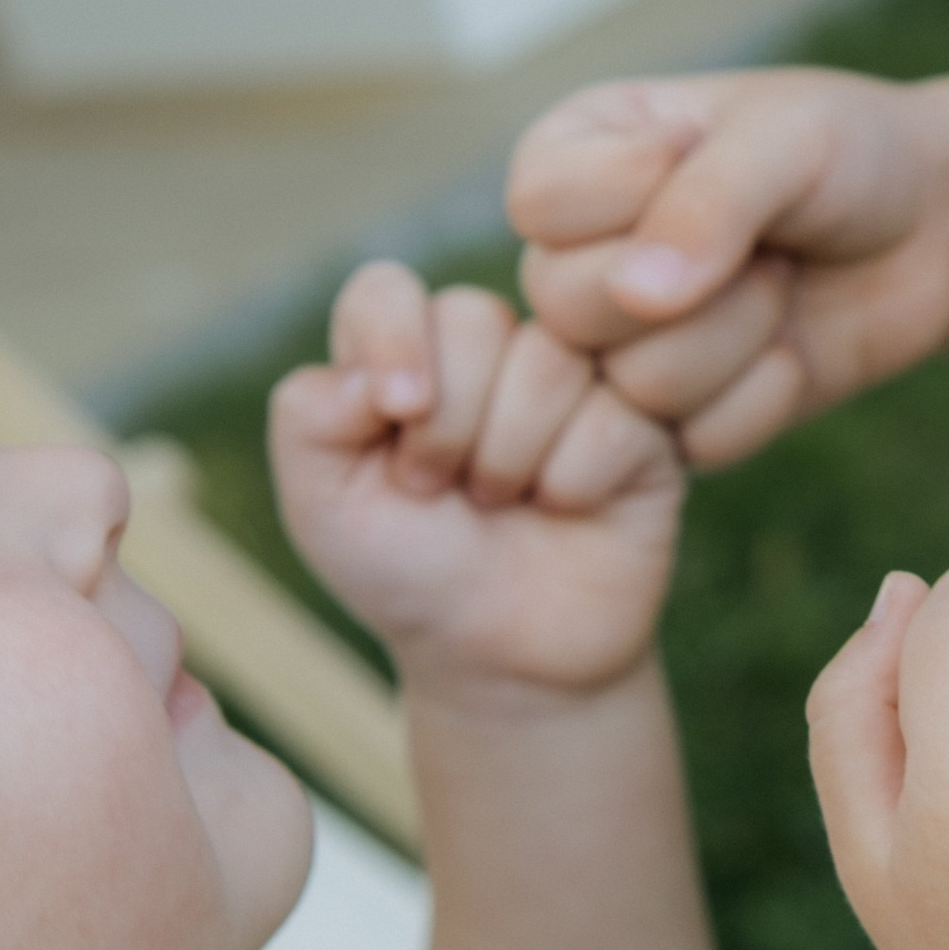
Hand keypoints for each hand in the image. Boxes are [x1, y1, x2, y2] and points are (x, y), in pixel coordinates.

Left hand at [270, 267, 682, 709]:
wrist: (497, 658)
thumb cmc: (407, 572)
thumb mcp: (322, 504)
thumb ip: (310, 415)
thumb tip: (373, 366)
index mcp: (405, 352)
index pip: (386, 291)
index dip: (391, 339)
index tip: (394, 413)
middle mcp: (489, 351)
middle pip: (473, 317)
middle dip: (447, 424)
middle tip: (443, 490)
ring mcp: (570, 379)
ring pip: (546, 362)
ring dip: (508, 457)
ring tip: (501, 502)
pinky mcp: (639, 421)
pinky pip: (611, 415)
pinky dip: (572, 480)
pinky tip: (564, 508)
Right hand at [506, 70, 948, 465]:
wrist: (932, 231)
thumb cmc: (849, 154)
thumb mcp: (786, 140)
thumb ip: (709, 203)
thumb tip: (639, 297)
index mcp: (572, 161)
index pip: (541, 201)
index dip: (632, 191)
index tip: (710, 153)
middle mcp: (575, 258)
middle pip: (568, 305)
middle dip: (700, 280)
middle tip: (768, 242)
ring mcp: (617, 348)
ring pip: (629, 385)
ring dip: (738, 337)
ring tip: (780, 286)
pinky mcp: (673, 422)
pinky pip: (691, 443)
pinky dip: (761, 397)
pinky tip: (792, 352)